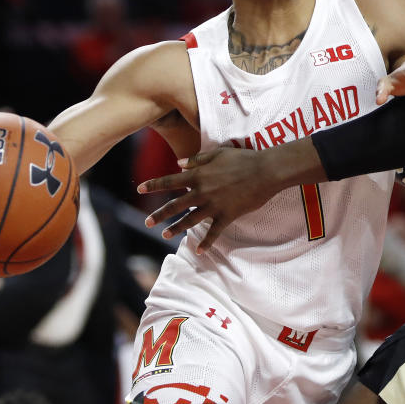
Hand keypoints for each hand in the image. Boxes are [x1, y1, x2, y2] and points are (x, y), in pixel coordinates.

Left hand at [137, 148, 282, 253]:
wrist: (265, 171)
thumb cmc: (242, 159)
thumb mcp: (218, 153)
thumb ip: (197, 159)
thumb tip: (178, 163)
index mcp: (198, 175)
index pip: (169, 181)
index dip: (153, 185)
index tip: (139, 189)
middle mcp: (201, 192)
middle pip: (175, 205)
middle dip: (159, 214)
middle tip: (147, 222)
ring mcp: (213, 205)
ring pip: (189, 220)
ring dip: (176, 228)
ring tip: (164, 235)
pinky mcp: (227, 215)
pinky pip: (214, 232)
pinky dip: (206, 242)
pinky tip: (198, 250)